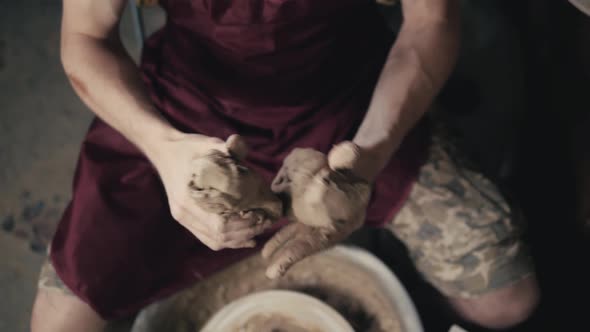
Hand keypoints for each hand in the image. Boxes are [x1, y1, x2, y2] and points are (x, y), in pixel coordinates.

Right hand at [149, 133, 276, 250]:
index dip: (243, 225)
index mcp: (188, 196)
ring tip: (259, 228)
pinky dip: (229, 240)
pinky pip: (208, 237)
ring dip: (239, 239)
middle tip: (266, 222)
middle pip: (219, 236)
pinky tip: (246, 237)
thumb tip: (238, 141)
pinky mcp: (186, 218)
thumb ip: (226, 147)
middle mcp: (184, 211)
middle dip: (246, 232)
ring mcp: (183, 217)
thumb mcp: (208, 144)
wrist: (165, 151)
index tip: (262, 215)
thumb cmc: (191, 147)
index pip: (219, 224)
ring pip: (214, 240)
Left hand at [263, 142, 370, 277]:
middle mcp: (330, 222)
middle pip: (308, 243)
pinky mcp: (306, 209)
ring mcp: (318, 217)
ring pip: (298, 234)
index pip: (325, 237)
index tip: (290, 258)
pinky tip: (264, 228)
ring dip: (281, 244)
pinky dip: (279, 227)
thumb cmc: (356, 161)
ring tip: (264, 256)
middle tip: (271, 271)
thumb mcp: (354, 158)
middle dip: (289, 256)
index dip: (306, 248)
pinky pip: (291, 220)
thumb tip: (337, 158)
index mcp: (347, 217)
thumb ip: (348, 160)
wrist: (352, 161)